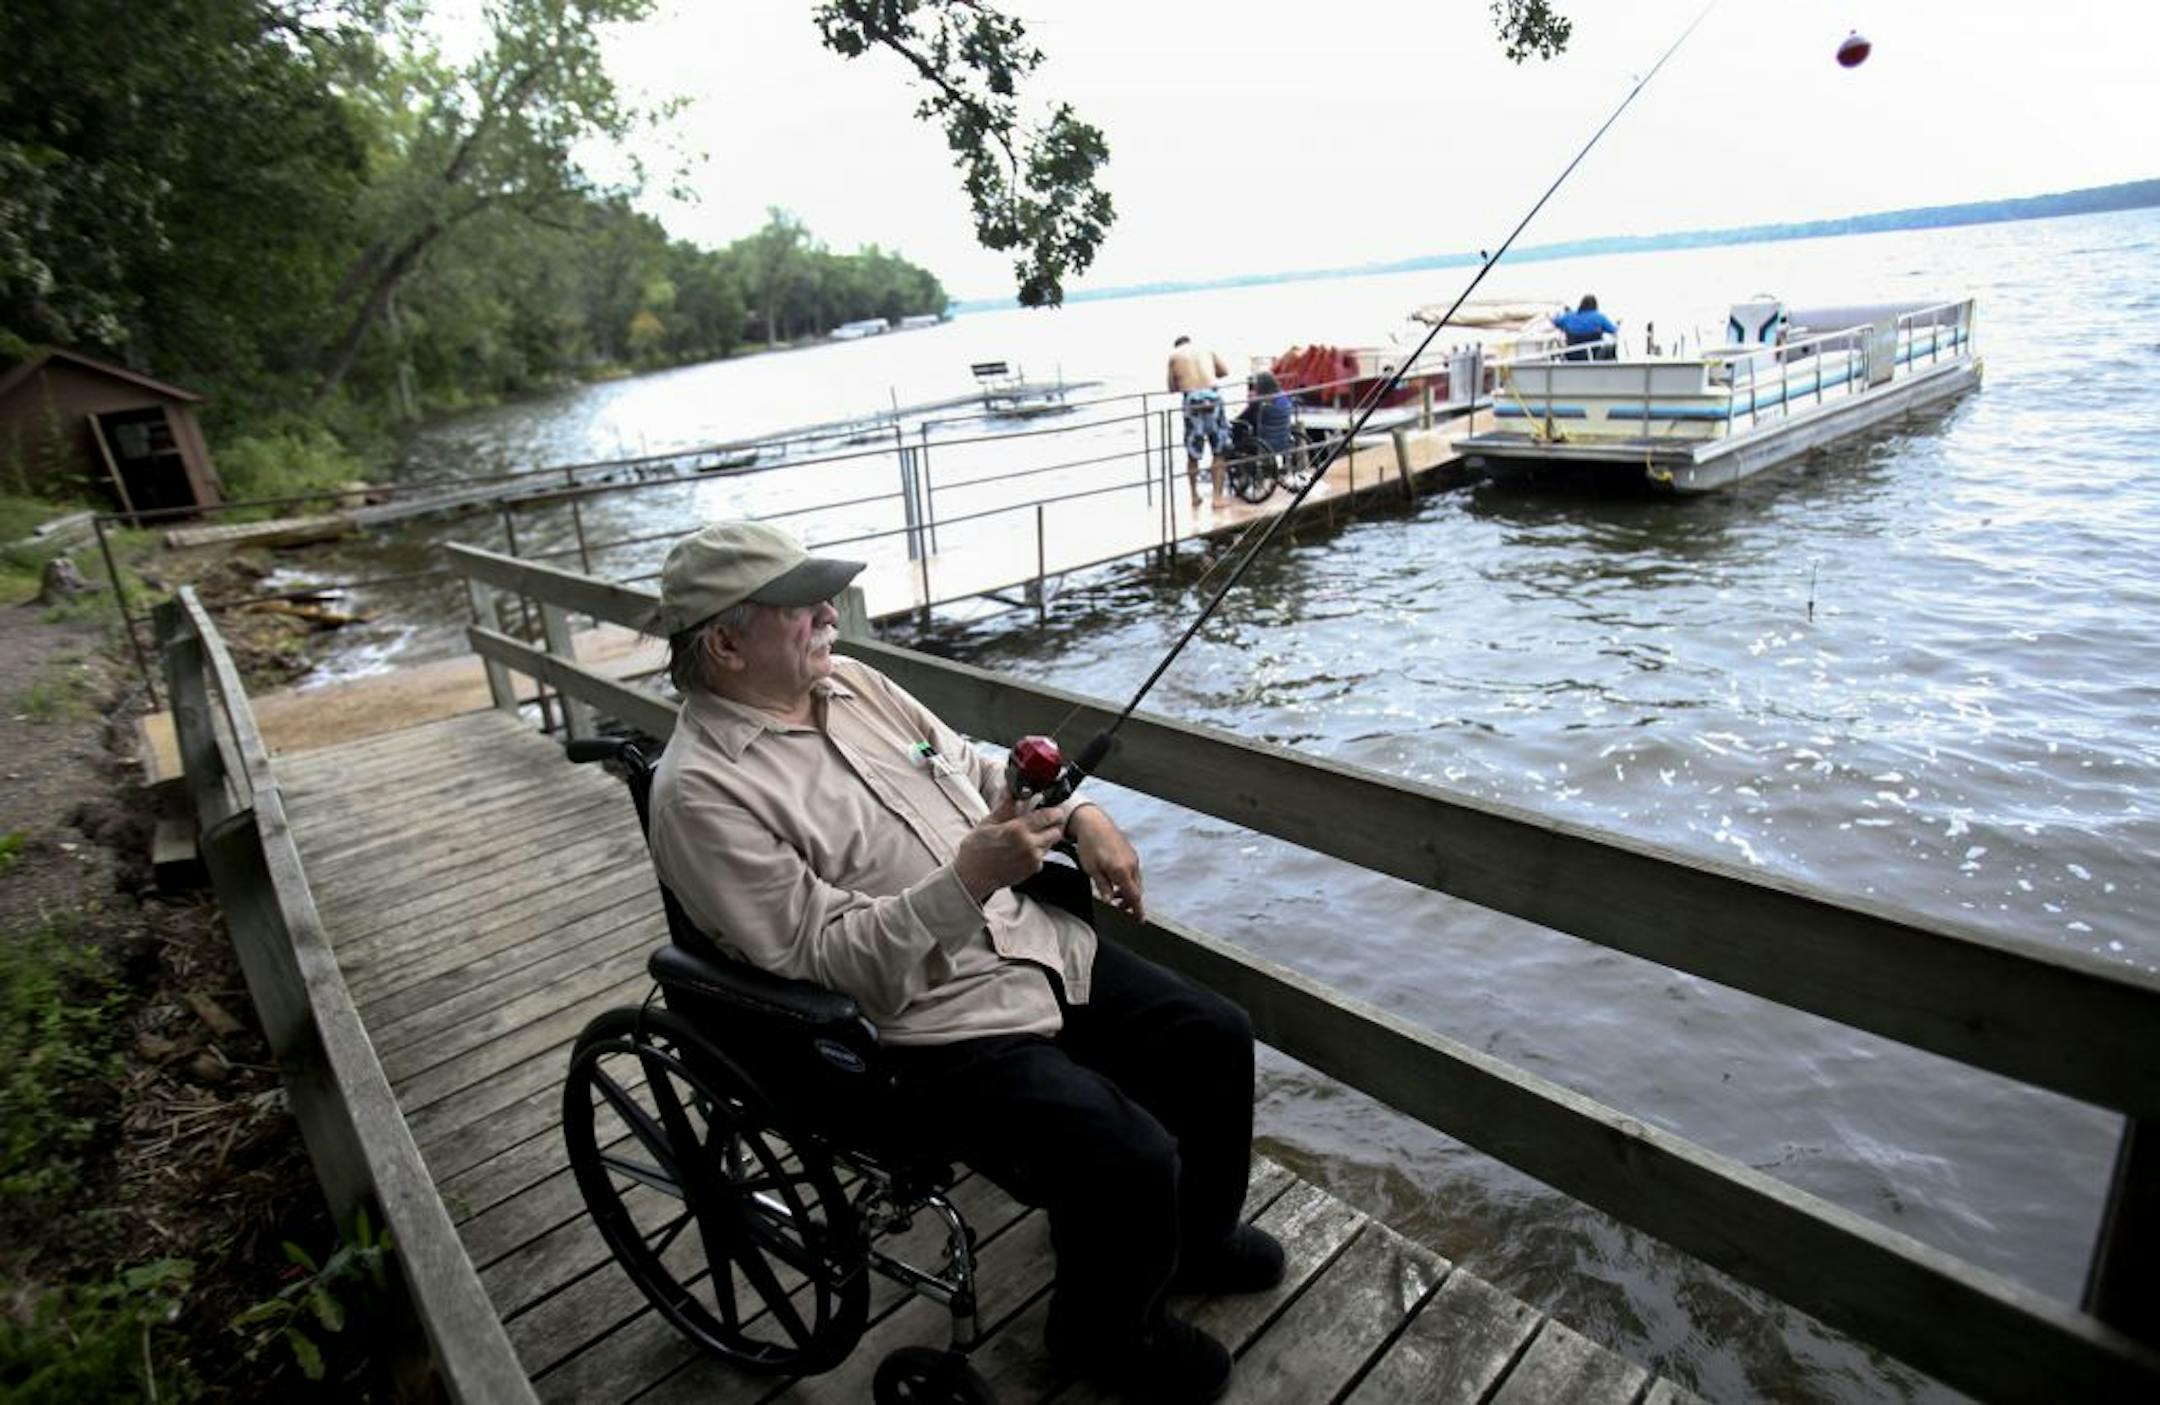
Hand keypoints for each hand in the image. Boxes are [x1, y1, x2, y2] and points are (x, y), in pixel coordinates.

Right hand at [953, 797, 1067, 901]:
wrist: (972, 877)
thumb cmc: (976, 850)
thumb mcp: (988, 823)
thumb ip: (1005, 806)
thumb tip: (1010, 789)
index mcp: (1017, 830)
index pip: (1047, 816)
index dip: (1054, 811)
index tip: (1054, 808)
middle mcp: (1028, 845)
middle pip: (1056, 831)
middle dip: (1052, 825)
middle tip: (1043, 821)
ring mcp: (1032, 859)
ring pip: (1051, 844)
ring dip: (1045, 837)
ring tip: (1029, 835)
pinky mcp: (1032, 869)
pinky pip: (1043, 856)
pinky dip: (1038, 851)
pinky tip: (1023, 849)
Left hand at [1068, 805, 1144, 920]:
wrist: (1093, 822)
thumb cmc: (1090, 845)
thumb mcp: (1092, 869)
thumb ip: (1103, 887)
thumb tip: (1109, 901)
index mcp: (1122, 871)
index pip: (1134, 896)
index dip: (1138, 909)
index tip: (1140, 919)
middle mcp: (1131, 865)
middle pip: (1136, 890)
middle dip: (1130, 901)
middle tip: (1120, 908)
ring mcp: (1132, 857)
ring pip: (1135, 880)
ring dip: (1128, 890)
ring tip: (1115, 894)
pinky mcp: (1130, 852)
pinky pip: (1133, 871)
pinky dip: (1128, 879)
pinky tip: (1116, 879)